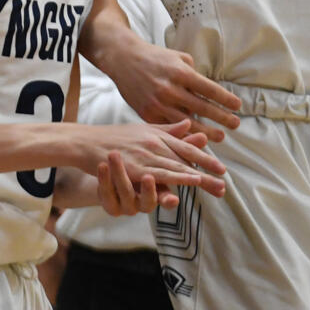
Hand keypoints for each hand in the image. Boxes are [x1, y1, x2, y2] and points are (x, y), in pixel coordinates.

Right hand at [88, 119, 225, 199]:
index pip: (184, 145)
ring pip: (177, 165)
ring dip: (198, 176)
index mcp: (155, 133)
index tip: (221, 167)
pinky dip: (178, 176)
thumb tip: (188, 124)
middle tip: (225, 179)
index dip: (204, 156)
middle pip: (185, 156)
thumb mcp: (140, 130)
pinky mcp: (134, 165)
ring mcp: (144, 152)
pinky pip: (160, 172)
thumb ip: (165, 129)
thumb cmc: (110, 138)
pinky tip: (191, 181)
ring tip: (216, 185)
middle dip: (207, 169)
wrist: (83, 141)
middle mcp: (153, 141)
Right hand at [107, 39, 241, 141]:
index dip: (226, 99)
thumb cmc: (154, 57)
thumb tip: (208, 91)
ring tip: (220, 136)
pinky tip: (195, 137)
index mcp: (180, 72)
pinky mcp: (147, 112)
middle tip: (235, 124)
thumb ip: (193, 74)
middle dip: (222, 118)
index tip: (238, 106)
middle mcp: (170, 88)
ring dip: (207, 132)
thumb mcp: (177, 57)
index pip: (210, 89)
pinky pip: (169, 127)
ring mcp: (158, 102)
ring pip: (188, 123)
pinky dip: (184, 133)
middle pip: (202, 108)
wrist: (123, 59)